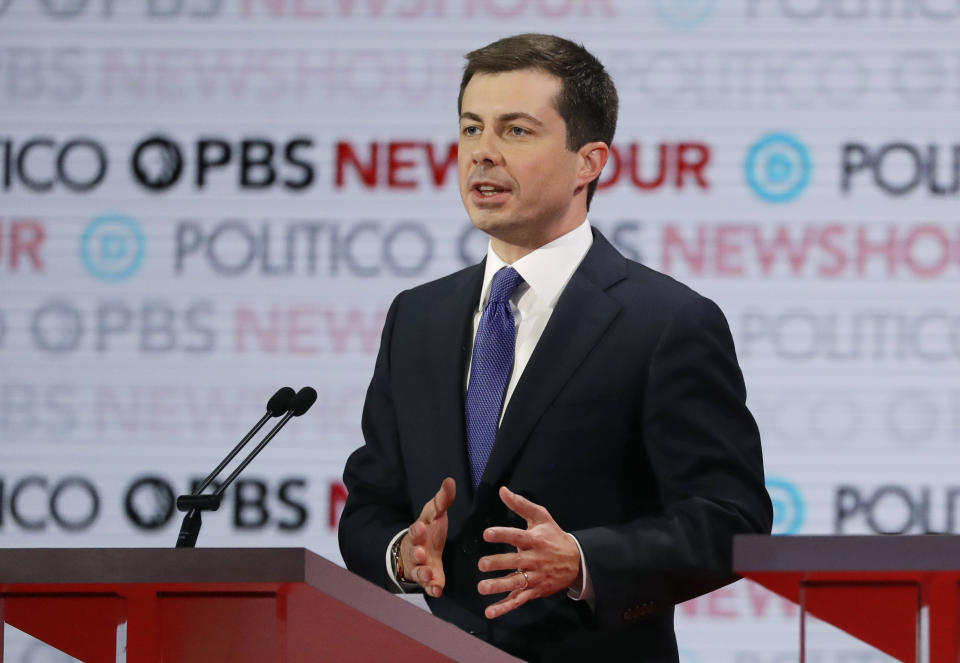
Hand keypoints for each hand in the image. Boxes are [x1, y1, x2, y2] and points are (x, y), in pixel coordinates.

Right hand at [400, 477, 454, 597]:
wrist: (419, 550)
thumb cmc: (429, 530)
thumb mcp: (435, 513)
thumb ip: (443, 499)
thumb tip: (450, 480)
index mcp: (419, 533)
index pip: (415, 530)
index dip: (417, 530)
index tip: (421, 527)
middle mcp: (416, 550)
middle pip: (414, 553)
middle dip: (416, 553)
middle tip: (420, 553)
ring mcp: (420, 566)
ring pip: (419, 571)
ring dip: (423, 573)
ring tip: (429, 574)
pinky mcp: (428, 579)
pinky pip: (429, 586)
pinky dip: (432, 589)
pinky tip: (437, 591)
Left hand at [477, 486, 581, 618]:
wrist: (576, 561)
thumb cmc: (554, 536)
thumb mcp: (541, 517)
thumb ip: (521, 504)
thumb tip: (502, 490)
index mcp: (535, 540)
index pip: (517, 536)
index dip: (502, 534)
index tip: (487, 534)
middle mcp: (534, 559)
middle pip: (515, 561)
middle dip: (498, 563)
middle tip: (482, 564)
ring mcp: (535, 577)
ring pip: (516, 583)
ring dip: (498, 586)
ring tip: (482, 588)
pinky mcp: (535, 590)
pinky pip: (518, 600)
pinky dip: (504, 607)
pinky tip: (490, 612)